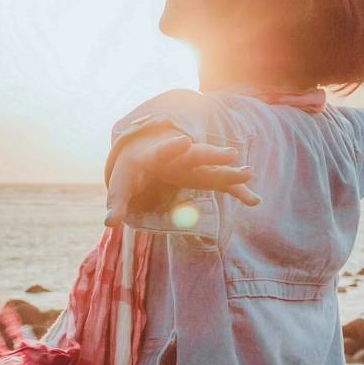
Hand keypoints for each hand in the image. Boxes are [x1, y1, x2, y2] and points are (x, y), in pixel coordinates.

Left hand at [105, 130, 258, 226]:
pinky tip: (253, 200)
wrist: (144, 150)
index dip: (172, 147)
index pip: (163, 150)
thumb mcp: (121, 183)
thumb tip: (110, 223)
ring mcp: (193, 165)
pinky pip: (221, 183)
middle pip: (196, 155)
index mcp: (155, 156)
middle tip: (231, 153)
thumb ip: (117, 203)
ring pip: (213, 167)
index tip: (183, 141)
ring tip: (249, 173)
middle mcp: (178, 157)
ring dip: (230, 171)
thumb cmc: (131, 169)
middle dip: (212, 155)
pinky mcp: (201, 176)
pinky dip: (236, 191)